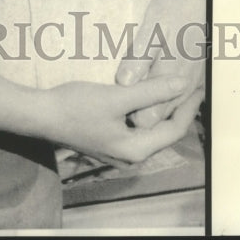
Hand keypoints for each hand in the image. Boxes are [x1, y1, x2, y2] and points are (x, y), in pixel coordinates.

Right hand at [42, 75, 201, 165]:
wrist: (41, 115)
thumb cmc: (76, 106)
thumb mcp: (116, 96)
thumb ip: (151, 91)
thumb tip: (182, 83)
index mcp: (137, 149)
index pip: (174, 129)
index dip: (188, 106)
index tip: (199, 86)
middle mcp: (131, 155)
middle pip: (164, 131)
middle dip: (177, 107)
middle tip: (188, 84)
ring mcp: (119, 150)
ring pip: (150, 128)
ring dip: (162, 107)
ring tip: (172, 85)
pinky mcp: (109, 139)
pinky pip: (137, 126)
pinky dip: (146, 109)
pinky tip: (146, 94)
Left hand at [116, 0, 205, 128]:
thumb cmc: (174, 10)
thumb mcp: (151, 28)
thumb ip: (138, 57)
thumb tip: (123, 83)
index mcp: (168, 77)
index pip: (147, 119)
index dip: (129, 115)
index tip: (114, 103)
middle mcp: (182, 88)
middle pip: (157, 120)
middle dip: (138, 114)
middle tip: (119, 99)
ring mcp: (191, 85)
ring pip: (168, 112)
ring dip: (151, 107)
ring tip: (131, 92)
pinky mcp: (195, 79)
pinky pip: (179, 102)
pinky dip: (164, 99)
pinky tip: (150, 85)